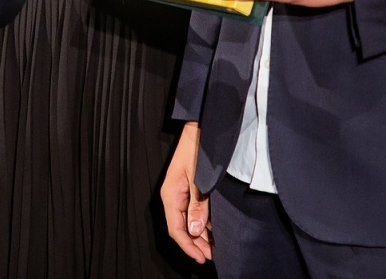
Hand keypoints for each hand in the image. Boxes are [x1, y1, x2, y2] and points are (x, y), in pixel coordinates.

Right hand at [161, 122, 211, 262]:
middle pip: (182, 228)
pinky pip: (193, 211)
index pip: (176, 229)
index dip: (188, 246)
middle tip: (212, 255)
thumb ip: (198, 205)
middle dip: (196, 243)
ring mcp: (181, 192)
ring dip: (200, 235)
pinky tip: (214, 229)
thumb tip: (196, 230)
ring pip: (188, 221)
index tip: (201, 257)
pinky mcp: (189, 189)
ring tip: (215, 246)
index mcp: (171, 194)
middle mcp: (173, 196)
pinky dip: (203, 222)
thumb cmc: (197, 148)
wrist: (200, 128)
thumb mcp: (200, 178)